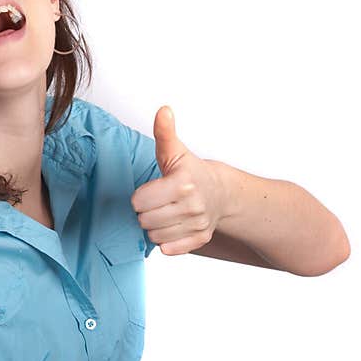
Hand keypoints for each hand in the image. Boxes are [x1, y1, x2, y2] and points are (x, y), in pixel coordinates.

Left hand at [130, 106, 226, 255]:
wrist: (221, 193)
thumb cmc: (191, 171)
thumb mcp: (176, 151)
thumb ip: (165, 132)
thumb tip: (163, 110)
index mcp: (182, 183)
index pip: (139, 201)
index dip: (140, 196)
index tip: (151, 190)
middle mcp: (192, 205)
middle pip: (144, 220)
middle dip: (145, 212)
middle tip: (157, 202)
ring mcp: (197, 224)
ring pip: (154, 236)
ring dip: (154, 226)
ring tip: (164, 212)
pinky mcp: (199, 239)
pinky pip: (167, 249)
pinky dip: (166, 240)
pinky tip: (172, 226)